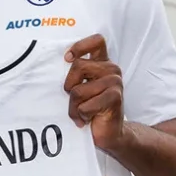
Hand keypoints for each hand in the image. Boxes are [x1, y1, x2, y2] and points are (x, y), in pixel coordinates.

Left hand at [63, 34, 125, 152]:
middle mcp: (111, 69)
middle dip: (69, 87)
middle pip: (78, 66)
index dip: (80, 46)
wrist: (109, 133)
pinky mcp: (115, 97)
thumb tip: (61, 63)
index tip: (68, 58)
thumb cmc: (91, 109)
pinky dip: (81, 116)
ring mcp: (115, 82)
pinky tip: (88, 119)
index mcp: (102, 63)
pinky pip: (85, 105)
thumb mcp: (80, 88)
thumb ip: (76, 74)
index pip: (96, 41)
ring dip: (74, 107)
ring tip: (82, 113)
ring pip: (78, 90)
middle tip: (75, 100)